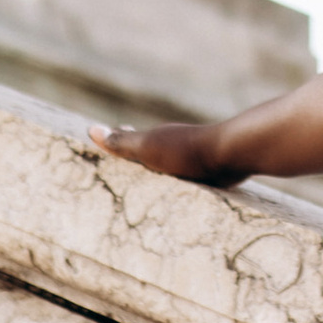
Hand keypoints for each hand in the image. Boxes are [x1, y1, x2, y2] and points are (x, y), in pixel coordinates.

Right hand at [89, 120, 248, 186]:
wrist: (231, 155)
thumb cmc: (187, 152)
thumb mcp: (148, 148)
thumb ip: (122, 143)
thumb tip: (91, 129)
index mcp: (156, 140)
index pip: (130, 141)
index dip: (117, 145)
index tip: (105, 148)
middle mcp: (173, 146)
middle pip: (150, 153)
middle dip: (137, 160)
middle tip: (123, 168)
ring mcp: (191, 158)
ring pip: (169, 167)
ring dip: (160, 173)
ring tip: (147, 187)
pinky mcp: (208, 172)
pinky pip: (188, 180)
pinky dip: (180, 184)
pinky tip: (181, 194)